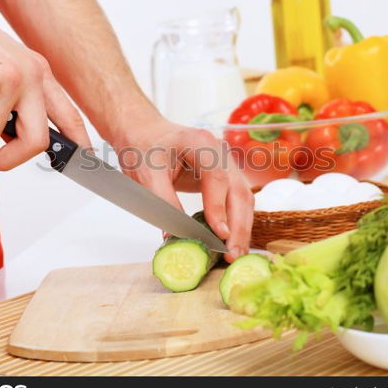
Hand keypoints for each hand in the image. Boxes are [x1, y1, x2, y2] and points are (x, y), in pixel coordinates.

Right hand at [0, 0, 90, 169]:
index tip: (86, 162)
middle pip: (36, 142)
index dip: (78, 143)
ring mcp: (7, 80)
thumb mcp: (1, 67)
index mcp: (39, 72)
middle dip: (8, 160)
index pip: (69, 116)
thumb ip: (17, 100)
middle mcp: (30, 76)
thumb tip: (17, 140)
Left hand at [113, 118, 253, 260]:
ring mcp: (226, 163)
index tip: (219, 234)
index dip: (219, 206)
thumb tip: (176, 235)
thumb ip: (163, 203)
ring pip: (243, 197)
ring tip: (235, 254)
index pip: (217, 177)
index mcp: (199, 142)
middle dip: (238, 225)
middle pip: (238, 190)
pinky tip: (233, 241)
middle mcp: (219, 150)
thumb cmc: (144, 148)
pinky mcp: (226, 176)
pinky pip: (237, 200)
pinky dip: (237, 222)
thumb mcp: (146, 175)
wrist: (145, 134)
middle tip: (232, 254)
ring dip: (242, 227)